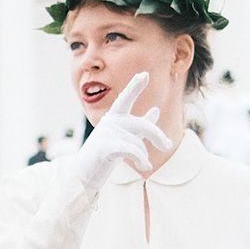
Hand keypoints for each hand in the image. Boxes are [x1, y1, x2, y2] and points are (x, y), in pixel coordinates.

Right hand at [69, 73, 172, 190]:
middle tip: (166, 145)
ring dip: (143, 155)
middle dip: (156, 135)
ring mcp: (106, 134)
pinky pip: (131, 150)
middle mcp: (110, 122)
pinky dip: (141, 159)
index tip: (145, 74)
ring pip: (137, 142)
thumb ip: (141, 124)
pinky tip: (145, 165)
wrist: (83, 173)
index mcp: (114, 117)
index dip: (135, 86)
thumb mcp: (125, 136)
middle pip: (141, 125)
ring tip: (144, 163)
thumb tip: (157, 110)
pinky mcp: (104, 147)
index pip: (125, 98)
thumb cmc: (104, 154)